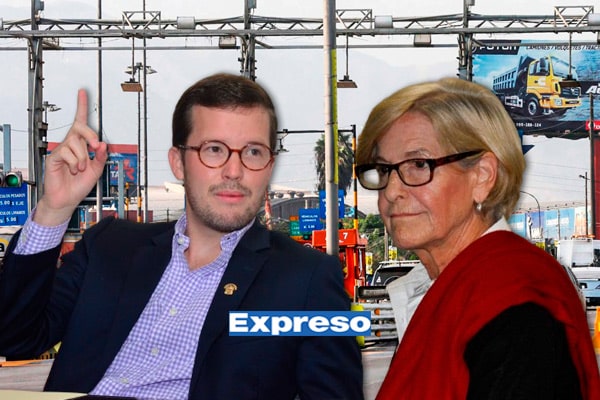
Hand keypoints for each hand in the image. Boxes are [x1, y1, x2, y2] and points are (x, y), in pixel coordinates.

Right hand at [34, 89, 107, 225]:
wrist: (67, 198)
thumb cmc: (80, 184)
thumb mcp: (97, 170)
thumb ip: (101, 157)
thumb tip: (104, 145)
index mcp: (82, 145)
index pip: (82, 122)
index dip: (82, 106)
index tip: (83, 93)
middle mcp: (72, 144)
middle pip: (80, 127)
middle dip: (90, 135)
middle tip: (96, 146)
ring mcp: (63, 149)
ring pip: (76, 142)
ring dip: (83, 157)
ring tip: (81, 168)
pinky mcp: (54, 156)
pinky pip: (67, 152)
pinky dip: (75, 162)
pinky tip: (73, 169)